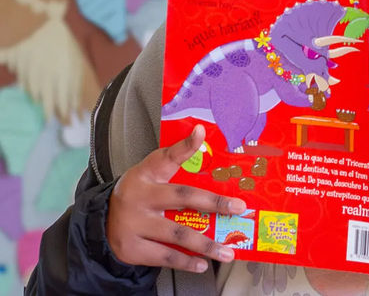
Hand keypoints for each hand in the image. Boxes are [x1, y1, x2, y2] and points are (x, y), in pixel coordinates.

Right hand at [107, 125, 246, 272]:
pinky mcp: (131, 248)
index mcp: (146, 174)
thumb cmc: (139, 195)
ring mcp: (133, 224)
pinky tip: (202, 264)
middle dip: (214, 203)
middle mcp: (139, 197)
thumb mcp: (151, 175)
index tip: (200, 133)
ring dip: (206, 244)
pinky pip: (164, 256)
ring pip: (177, 233)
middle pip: (182, 197)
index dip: (184, 146)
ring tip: (227, 252)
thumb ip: (177, 161)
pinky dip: (185, 262)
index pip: (166, 157)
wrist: (101, 223)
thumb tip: (202, 134)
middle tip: (238, 208)